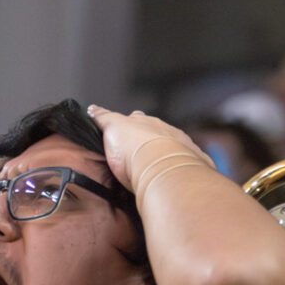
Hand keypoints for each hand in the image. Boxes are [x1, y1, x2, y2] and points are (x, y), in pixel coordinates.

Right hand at [87, 106, 211, 193]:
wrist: (163, 168)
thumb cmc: (136, 149)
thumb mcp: (112, 128)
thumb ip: (103, 118)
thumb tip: (93, 109)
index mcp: (144, 122)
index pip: (135, 119)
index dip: (129, 124)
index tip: (125, 131)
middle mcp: (164, 130)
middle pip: (156, 132)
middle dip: (149, 139)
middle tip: (140, 153)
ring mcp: (180, 145)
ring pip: (172, 145)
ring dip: (165, 154)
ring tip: (156, 168)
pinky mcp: (192, 162)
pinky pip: (186, 162)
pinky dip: (179, 167)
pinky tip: (172, 176)